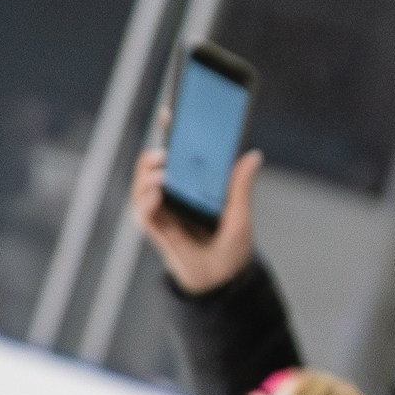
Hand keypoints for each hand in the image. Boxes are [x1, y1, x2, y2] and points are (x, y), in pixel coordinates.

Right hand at [132, 143, 261, 293]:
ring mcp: (162, 211)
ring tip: (163, 171)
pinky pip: (143, 211)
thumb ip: (239, 186)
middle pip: (152, 167)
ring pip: (141, 185)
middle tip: (166, 151)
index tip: (170, 113)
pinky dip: (146, 199)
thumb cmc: (231, 248)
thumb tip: (253, 155)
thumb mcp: (240, 214)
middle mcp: (173, 195)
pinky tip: (157, 192)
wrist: (224, 281)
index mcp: (191, 187)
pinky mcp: (156, 229)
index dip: (169, 134)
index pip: (176, 156)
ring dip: (147, 175)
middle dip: (153, 153)